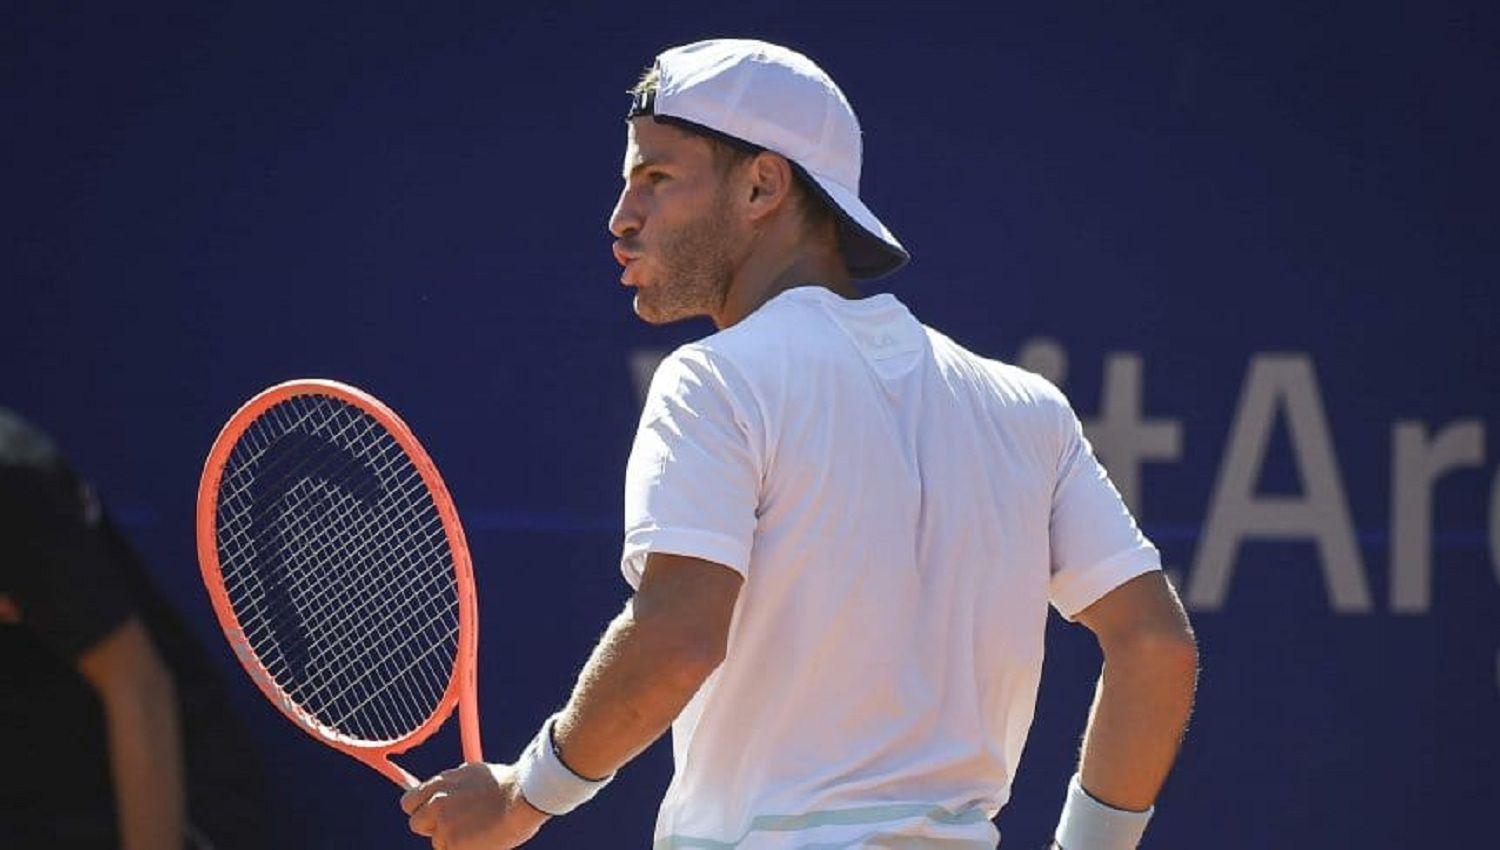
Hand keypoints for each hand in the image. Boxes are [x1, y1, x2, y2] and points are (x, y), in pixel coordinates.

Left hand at [400, 762, 550, 849]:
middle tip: (454, 828)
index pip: (410, 801)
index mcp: (441, 783)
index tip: (432, 816)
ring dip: (453, 841)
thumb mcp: (475, 774)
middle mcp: (437, 801)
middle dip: (432, 828)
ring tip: (479, 831)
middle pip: (416, 823)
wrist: (523, 796)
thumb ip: (455, 785)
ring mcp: (443, 822)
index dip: (420, 810)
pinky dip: (465, 849)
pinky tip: (483, 839)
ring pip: (437, 841)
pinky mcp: (452, 842)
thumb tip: (445, 790)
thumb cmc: (509, 784)